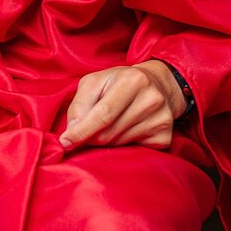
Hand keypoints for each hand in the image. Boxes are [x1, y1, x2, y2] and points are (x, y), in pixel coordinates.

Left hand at [58, 60, 186, 150]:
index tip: (65, 142)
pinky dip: (122, 144)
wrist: (158, 85)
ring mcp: (161, 119)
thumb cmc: (119, 82)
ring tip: (108, 125)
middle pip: (110, 132)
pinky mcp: (165, 136)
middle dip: (90, 137)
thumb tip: (72, 130)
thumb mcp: (95, 82)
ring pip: (119, 143)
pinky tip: (125, 129)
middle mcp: (151, 100)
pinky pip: (134, 149)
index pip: (103, 114)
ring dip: (105, 140)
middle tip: (84, 133)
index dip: (82, 131)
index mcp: (133, 81)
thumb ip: (80, 103)